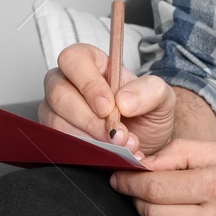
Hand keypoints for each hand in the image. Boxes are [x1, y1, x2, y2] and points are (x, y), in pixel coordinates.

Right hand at [39, 43, 179, 157]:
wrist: (145, 145)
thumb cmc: (147, 114)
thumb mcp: (161, 98)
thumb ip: (149, 91)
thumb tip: (124, 100)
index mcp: (91, 61)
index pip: (74, 60)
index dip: (88, 84)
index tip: (108, 108)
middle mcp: (67, 82)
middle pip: (59, 94)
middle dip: (90, 120)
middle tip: (118, 136)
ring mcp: (56, 109)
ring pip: (56, 121)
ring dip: (89, 139)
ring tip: (119, 147)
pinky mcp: (55, 134)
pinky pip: (59, 143)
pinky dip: (84, 152)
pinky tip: (107, 155)